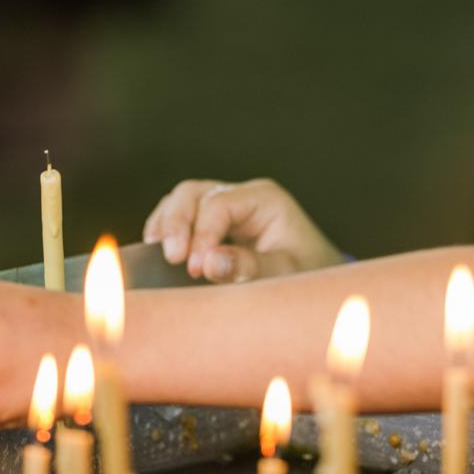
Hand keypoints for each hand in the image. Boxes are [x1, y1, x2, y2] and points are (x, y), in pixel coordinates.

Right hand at [142, 178, 343, 283]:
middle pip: (194, 193)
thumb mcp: (286, 273)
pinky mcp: (214, 225)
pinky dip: (166, 230)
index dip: (202, 234)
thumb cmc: (306, 274)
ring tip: (159, 253)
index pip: (220, 205)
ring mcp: (226, 208)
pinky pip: (181, 216)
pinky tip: (158, 252)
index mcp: (265, 199)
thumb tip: (209, 263)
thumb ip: (250, 267)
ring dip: (166, 224)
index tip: (196, 269)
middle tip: (172, 257)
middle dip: (176, 222)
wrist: (316, 279)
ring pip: (182, 200)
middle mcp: (242, 197)